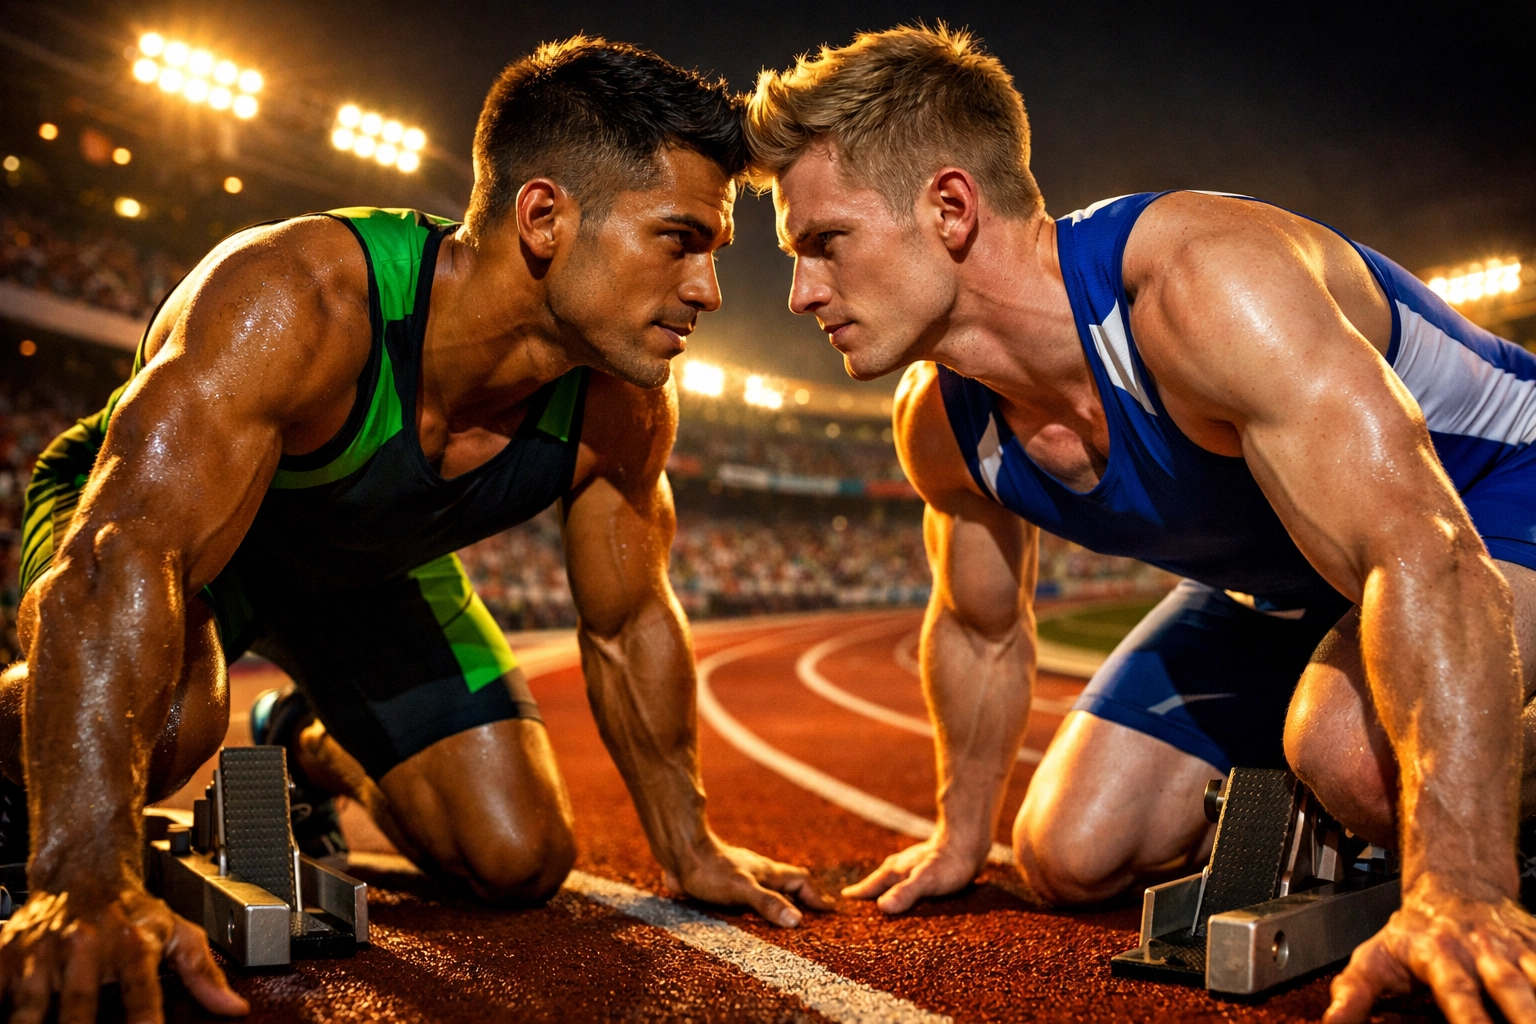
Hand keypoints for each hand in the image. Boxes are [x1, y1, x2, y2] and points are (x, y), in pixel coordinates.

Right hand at [0, 886, 248, 1023]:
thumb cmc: (132, 909)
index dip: (144, 1020)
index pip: (140, 993)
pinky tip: (8, 1015)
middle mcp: (85, 947)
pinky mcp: (5, 956)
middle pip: (79, 1006)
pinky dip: (1, 1006)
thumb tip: (233, 1008)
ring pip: (30, 1007)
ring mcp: (41, 954)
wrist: (83, 868)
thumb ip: (202, 972)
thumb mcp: (177, 931)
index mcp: (131, 945)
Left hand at [664, 840, 834, 927]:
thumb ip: (769, 903)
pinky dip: (756, 906)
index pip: (801, 881)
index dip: (816, 895)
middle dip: (802, 898)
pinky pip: (748, 895)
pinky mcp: (723, 883)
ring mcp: (741, 876)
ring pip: (767, 888)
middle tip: (812, 916)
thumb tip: (797, 920)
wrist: (679, 854)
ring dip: (779, 901)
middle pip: (787, 884)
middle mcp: (758, 873)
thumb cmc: (711, 870)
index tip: (829, 909)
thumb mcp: (743, 889)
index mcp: (768, 872)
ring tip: (785, 920)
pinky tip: (748, 918)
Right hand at [842, 833, 984, 913]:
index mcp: (895, 871)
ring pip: (890, 878)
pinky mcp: (926, 866)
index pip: (870, 886)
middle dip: (865, 891)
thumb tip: (881, 907)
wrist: (968, 841)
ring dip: (881, 887)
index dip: (858, 894)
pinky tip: (907, 888)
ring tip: (876, 896)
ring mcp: (912, 865)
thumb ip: (905, 894)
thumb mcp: (926, 881)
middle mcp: (899, 867)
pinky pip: (906, 879)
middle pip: (877, 881)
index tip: (842, 899)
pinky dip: (899, 885)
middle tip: (853, 900)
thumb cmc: (948, 864)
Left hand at [1326, 875, 1535, 1023]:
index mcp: (1439, 953)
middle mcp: (1481, 949)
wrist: (1455, 883)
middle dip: (1524, 1016)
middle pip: (1509, 987)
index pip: (1456, 991)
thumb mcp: (1374, 958)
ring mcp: (1516, 948)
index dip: (1469, 1018)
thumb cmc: (1414, 930)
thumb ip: (1353, 993)